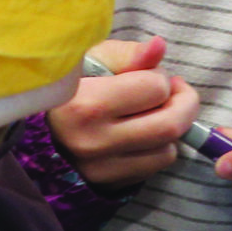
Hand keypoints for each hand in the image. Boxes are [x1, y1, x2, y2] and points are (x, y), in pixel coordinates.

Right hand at [48, 36, 201, 187]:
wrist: (47, 129)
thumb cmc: (76, 85)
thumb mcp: (94, 58)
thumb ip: (129, 53)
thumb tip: (159, 46)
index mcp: (84, 104)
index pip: (155, 88)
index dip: (159, 77)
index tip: (149, 75)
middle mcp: (92, 142)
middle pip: (170, 125)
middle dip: (184, 102)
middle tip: (176, 92)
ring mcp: (101, 168)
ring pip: (168, 148)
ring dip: (170, 127)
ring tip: (152, 112)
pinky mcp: (109, 183)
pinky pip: (157, 165)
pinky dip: (159, 147)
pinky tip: (143, 134)